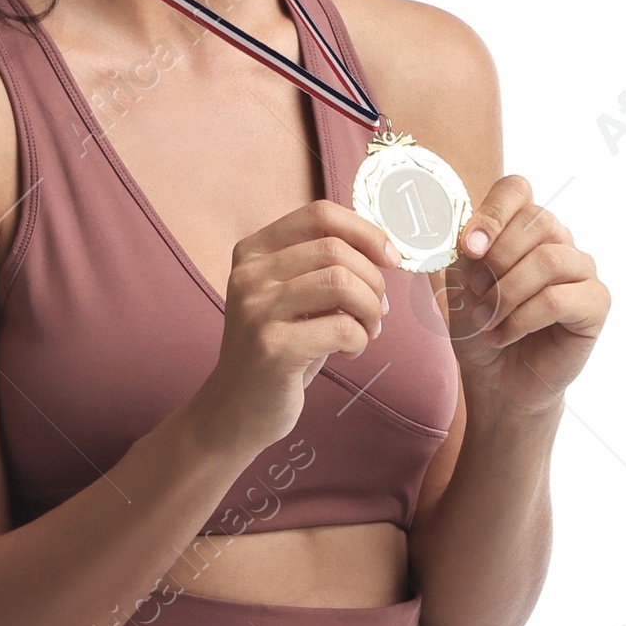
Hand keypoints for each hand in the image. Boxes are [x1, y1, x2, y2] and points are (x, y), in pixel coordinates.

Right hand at [196, 199, 400, 457]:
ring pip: (342, 284)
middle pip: (336, 250)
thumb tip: (385, 250)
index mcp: (253, 252)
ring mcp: (257, 311)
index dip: (365, 231)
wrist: (235, 411)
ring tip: (367, 332)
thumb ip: (324, 267)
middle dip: (373, 281)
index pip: (319, 214)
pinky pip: (342, 327)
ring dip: (371, 311)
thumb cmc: (278, 350)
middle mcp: (249, 275)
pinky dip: (360, 340)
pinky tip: (350, 352)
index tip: (391, 259)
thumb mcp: (293, 298)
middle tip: (378, 312)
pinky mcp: (272, 348)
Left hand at [453, 175, 608, 407]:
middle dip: (496, 261)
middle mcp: (558, 241)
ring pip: (549, 260)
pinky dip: (523, 319)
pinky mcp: (595, 303)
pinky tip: (505, 336)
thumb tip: (459, 227)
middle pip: (536, 221)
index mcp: (524, 228)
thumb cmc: (481, 332)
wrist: (498, 383)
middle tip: (475, 297)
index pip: (517, 189)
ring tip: (486, 322)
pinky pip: (559, 298)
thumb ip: (461, 251)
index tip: (469, 247)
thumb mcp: (458, 286)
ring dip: (507, 294)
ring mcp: (581, 270)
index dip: (493, 213)